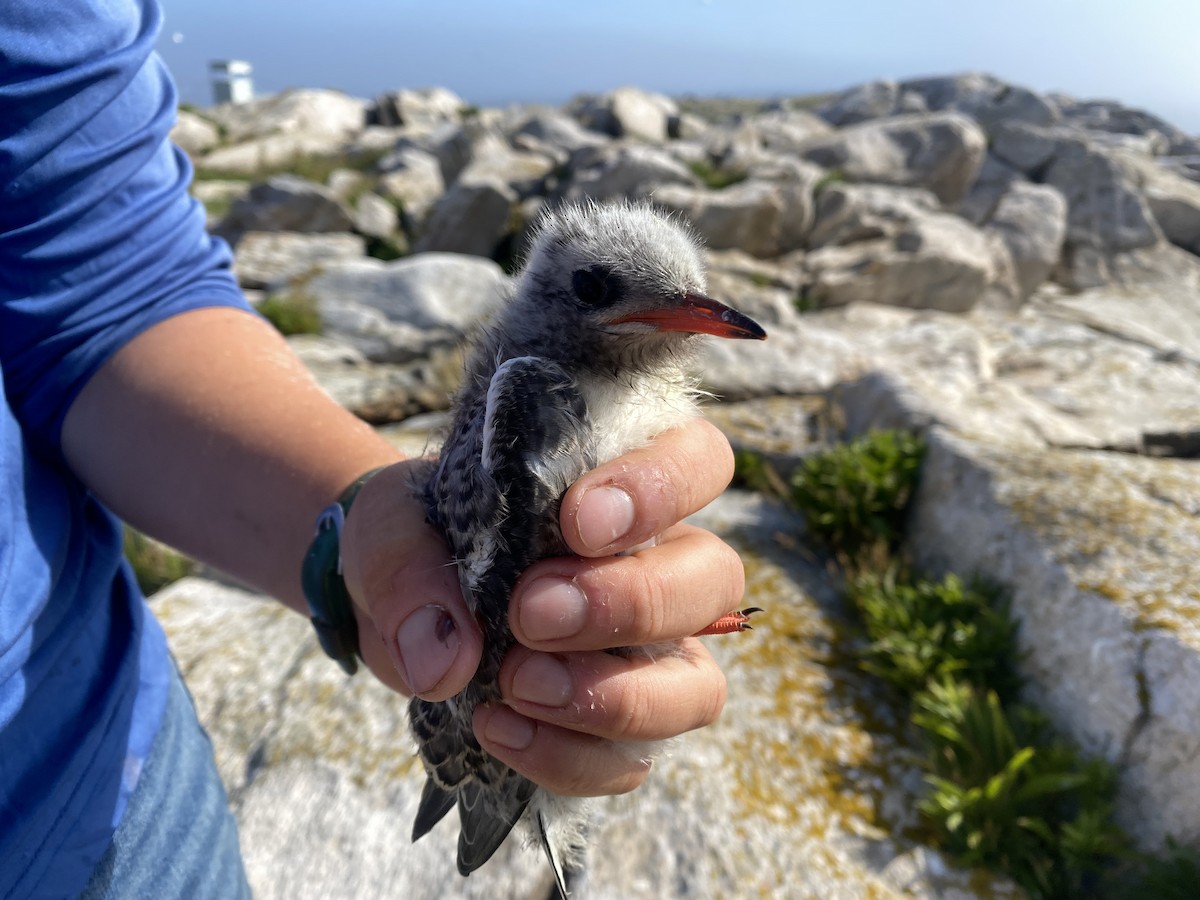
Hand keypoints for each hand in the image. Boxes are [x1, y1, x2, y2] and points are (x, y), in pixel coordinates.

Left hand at [340, 417, 744, 796]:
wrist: (390, 603)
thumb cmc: (416, 540)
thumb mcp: (390, 530)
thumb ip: (409, 573)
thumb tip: (448, 660)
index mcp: (621, 487)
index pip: (698, 461)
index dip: (660, 490)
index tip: (578, 522)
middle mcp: (657, 567)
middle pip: (715, 580)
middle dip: (633, 603)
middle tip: (531, 614)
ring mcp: (648, 655)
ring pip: (697, 687)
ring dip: (616, 697)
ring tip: (516, 685)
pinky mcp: (613, 728)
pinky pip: (628, 762)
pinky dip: (569, 758)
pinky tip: (497, 728)